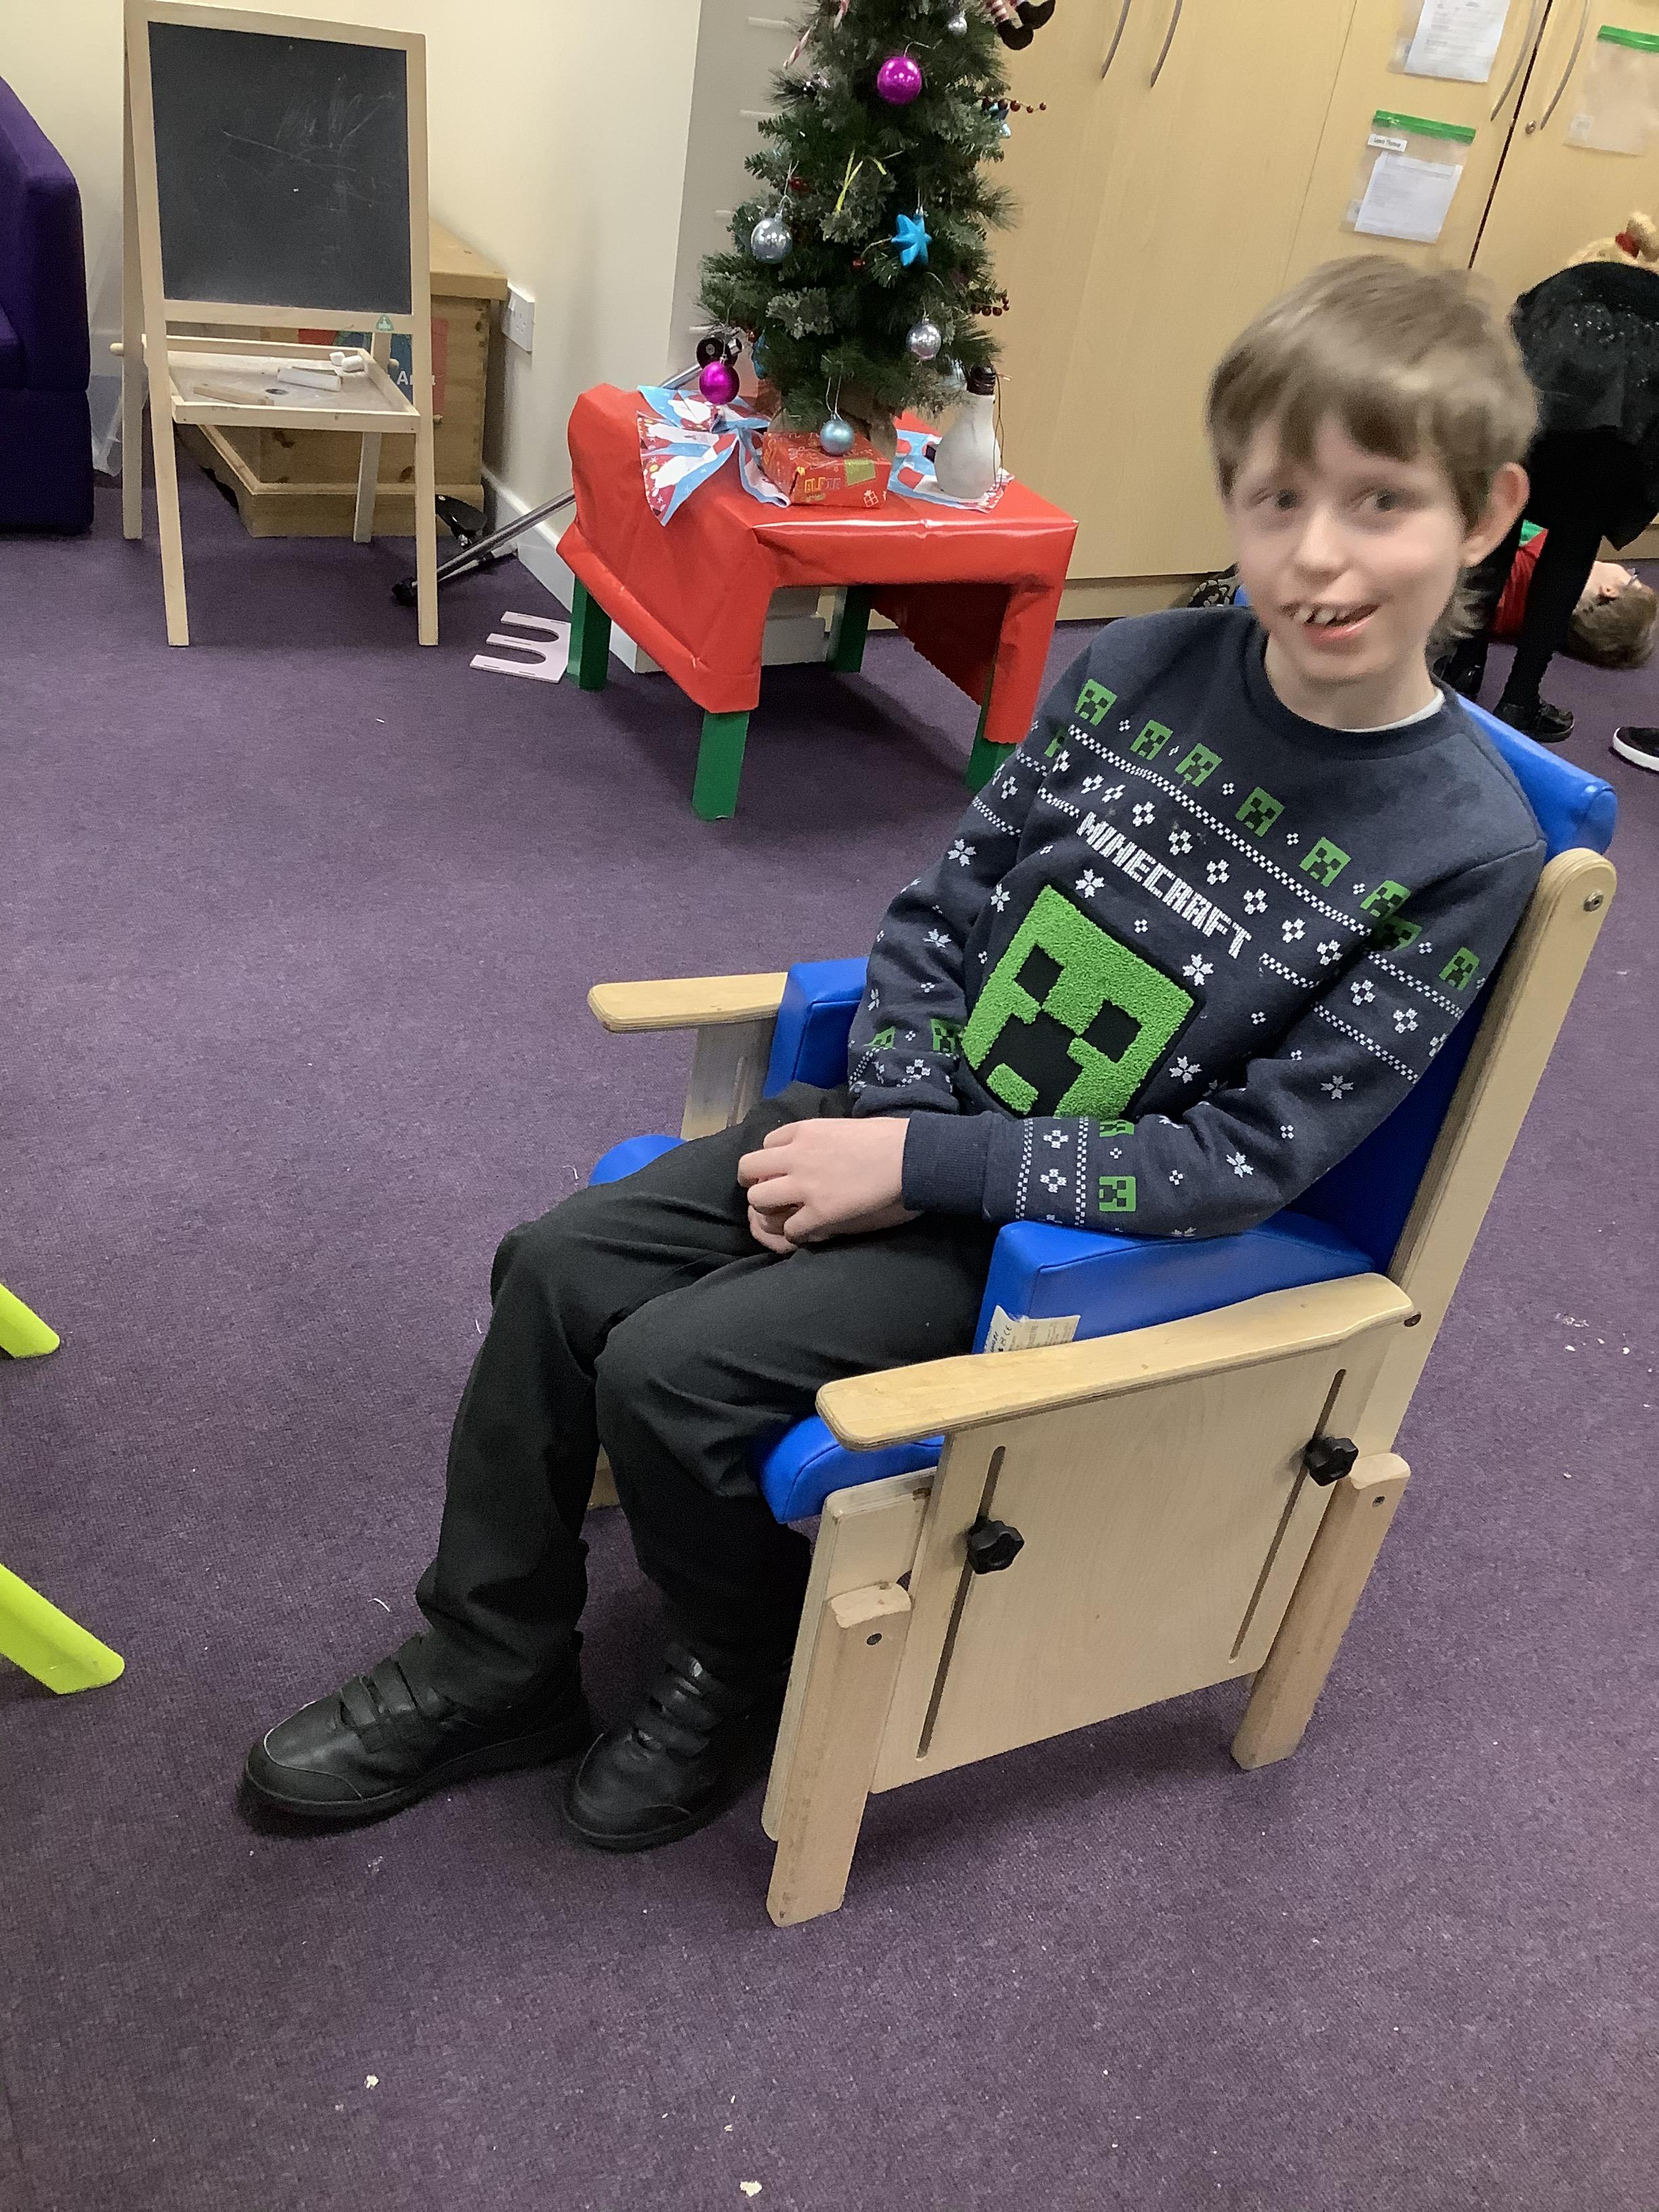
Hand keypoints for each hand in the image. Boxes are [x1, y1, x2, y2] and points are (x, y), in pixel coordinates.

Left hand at [738, 1116, 916, 1245]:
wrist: (911, 1157)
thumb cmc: (891, 1137)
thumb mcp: (846, 1126)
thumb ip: (824, 1138)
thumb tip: (822, 1150)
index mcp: (805, 1130)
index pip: (766, 1143)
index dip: (772, 1160)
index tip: (783, 1171)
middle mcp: (796, 1155)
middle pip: (747, 1169)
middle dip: (755, 1183)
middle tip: (771, 1195)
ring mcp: (805, 1185)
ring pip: (758, 1200)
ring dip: (769, 1210)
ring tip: (786, 1216)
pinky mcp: (820, 1212)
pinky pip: (789, 1229)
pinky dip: (796, 1234)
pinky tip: (810, 1232)